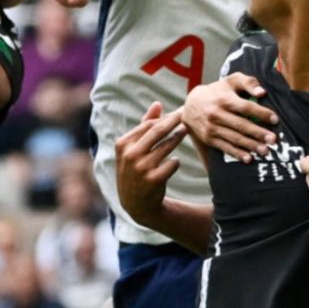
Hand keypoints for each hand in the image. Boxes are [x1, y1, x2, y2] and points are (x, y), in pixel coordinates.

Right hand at [113, 104, 185, 227]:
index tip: (177, 112)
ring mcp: (142, 168)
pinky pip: (172, 163)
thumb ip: (144, 126)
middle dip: (174, 120)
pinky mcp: (154, 179)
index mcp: (123, 144)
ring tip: (185, 131)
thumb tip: (157, 104)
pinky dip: (174, 162)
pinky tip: (173, 163)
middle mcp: (130, 155)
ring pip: (167, 146)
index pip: (147, 124)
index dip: (164, 118)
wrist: (134, 203)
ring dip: (178, 137)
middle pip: (158, 131)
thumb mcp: (132, 149)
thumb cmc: (134, 170)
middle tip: (185, 114)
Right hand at [180, 73, 277, 160]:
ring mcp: (212, 128)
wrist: (191, 104)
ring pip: (234, 138)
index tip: (275, 119)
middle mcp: (217, 114)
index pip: (246, 107)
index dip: (261, 113)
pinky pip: (225, 147)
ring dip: (251, 146)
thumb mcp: (231, 81)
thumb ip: (248, 82)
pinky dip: (237, 154)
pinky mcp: (209, 139)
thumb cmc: (217, 91)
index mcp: (224, 99)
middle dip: (258, 133)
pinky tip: (249, 159)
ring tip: (266, 151)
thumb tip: (262, 93)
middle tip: (274, 140)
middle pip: (241, 125)